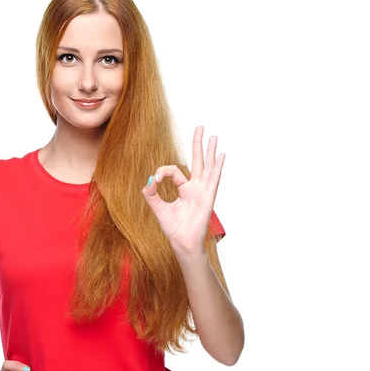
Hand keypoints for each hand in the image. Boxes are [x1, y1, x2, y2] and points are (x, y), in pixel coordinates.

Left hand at [141, 126, 225, 255]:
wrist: (183, 242)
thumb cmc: (173, 228)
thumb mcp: (158, 209)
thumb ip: (151, 194)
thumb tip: (149, 180)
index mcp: (184, 189)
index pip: (174, 171)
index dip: (163, 172)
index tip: (155, 180)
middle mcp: (195, 188)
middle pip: (197, 161)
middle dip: (198, 144)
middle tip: (200, 127)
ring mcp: (203, 191)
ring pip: (207, 167)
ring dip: (210, 151)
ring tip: (213, 136)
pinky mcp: (208, 197)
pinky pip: (213, 179)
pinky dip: (217, 167)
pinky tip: (221, 155)